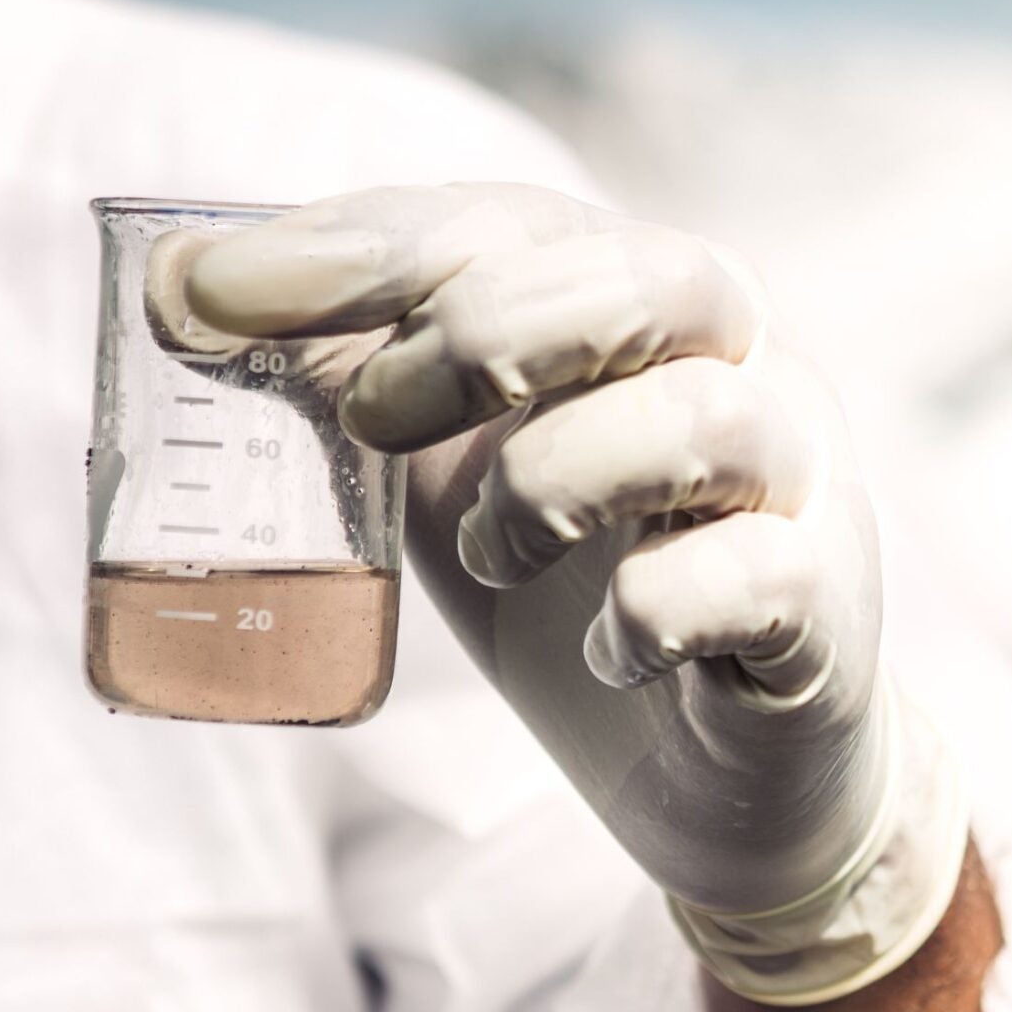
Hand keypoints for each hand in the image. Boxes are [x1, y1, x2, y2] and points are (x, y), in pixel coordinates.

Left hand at [181, 184, 967, 1005]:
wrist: (737, 785)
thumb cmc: (589, 598)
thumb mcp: (454, 476)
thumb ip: (363, 385)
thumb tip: (182, 294)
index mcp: (646, 315)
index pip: (516, 225)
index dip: (363, 247)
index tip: (205, 298)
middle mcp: (749, 370)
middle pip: (657, 277)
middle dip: (486, 336)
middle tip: (371, 421)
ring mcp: (805, 487)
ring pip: (709, 416)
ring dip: (557, 481)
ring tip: (489, 562)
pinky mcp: (829, 614)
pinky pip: (758, 574)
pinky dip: (653, 611)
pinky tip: (608, 655)